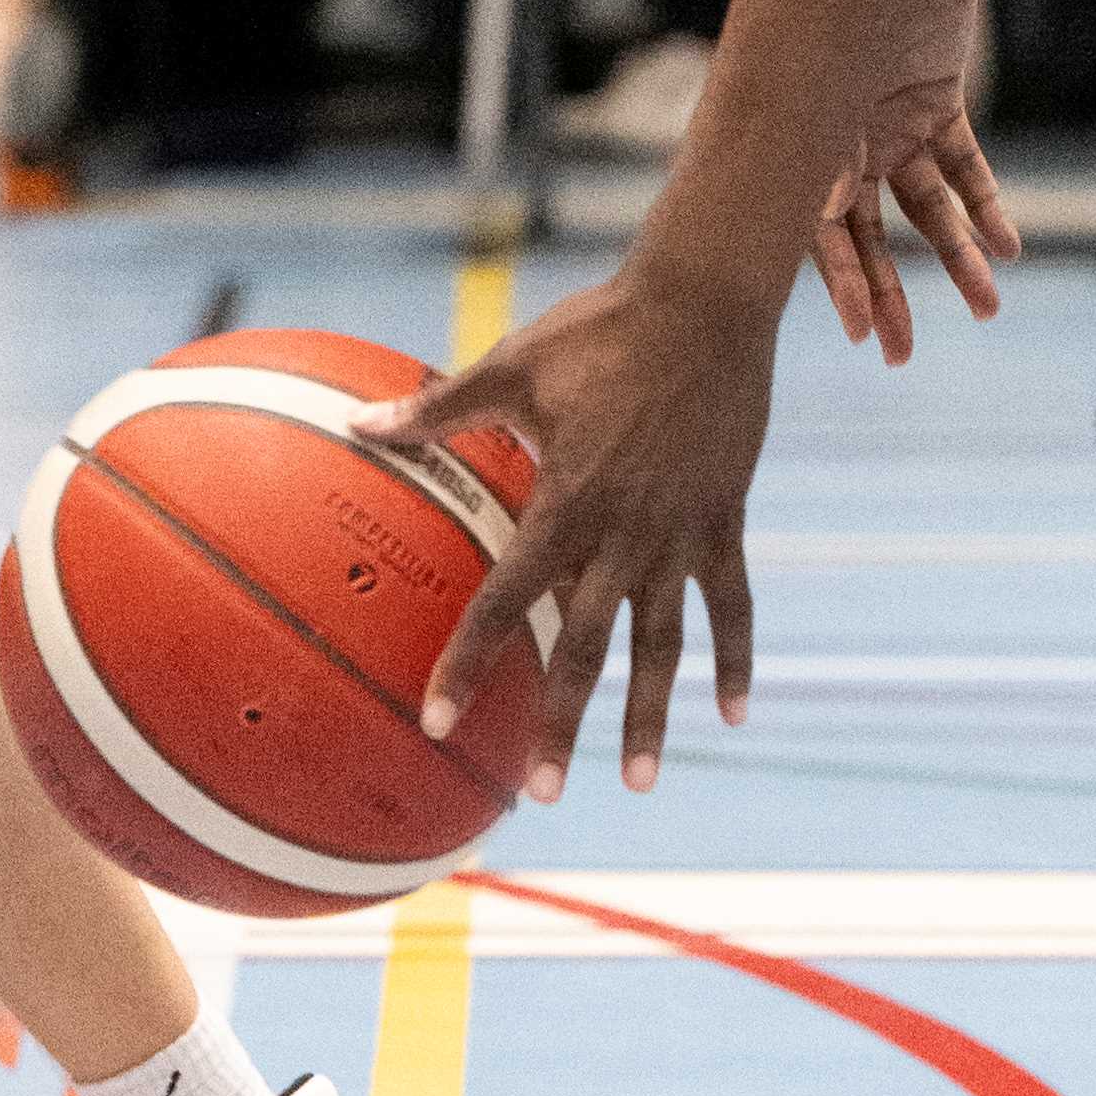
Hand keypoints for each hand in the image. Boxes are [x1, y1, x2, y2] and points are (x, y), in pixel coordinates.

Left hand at [381, 264, 774, 799]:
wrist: (702, 304)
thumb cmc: (598, 329)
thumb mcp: (510, 368)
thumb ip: (437, 411)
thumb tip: (359, 425)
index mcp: (565, 503)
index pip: (503, 602)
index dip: (466, 664)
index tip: (436, 720)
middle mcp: (624, 534)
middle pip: (585, 647)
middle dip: (561, 724)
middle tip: (542, 791)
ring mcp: (680, 534)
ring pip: (662, 645)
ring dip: (649, 716)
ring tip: (636, 783)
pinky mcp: (724, 521)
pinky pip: (734, 605)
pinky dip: (736, 658)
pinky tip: (735, 713)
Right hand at [813, 0, 1016, 363]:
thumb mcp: (824, 68)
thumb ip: (826, 136)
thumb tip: (830, 209)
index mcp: (801, 141)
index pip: (816, 230)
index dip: (839, 285)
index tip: (864, 337)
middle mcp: (839, 139)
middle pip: (867, 234)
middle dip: (888, 293)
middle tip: (904, 357)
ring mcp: (888, 120)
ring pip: (925, 207)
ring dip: (955, 255)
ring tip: (987, 307)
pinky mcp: (934, 98)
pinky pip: (962, 163)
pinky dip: (986, 202)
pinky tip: (1010, 247)